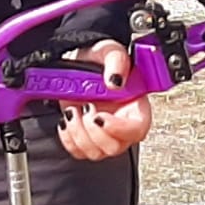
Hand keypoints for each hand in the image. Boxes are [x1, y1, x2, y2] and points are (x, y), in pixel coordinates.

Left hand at [56, 40, 152, 160]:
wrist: (79, 61)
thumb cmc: (99, 58)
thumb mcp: (110, 51)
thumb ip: (117, 62)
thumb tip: (114, 81)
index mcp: (135, 105)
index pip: (138, 129)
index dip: (120, 129)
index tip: (100, 117)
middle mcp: (121, 123)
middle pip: (115, 147)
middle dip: (94, 131)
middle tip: (86, 107)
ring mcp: (103, 133)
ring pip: (95, 152)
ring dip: (78, 132)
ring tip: (74, 109)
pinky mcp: (85, 137)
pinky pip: (77, 151)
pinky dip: (68, 138)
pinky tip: (67, 120)